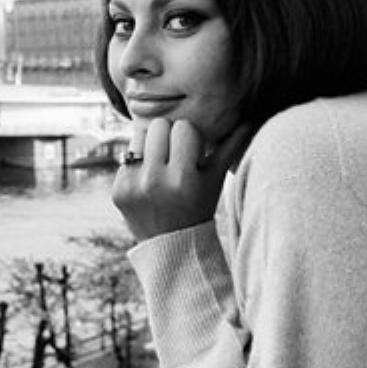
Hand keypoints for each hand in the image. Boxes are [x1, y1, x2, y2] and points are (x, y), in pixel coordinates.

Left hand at [112, 119, 253, 240]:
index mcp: (183, 178)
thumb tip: (248, 121)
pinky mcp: (118, 189)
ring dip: (151, 143)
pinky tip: (148, 179)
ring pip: (139, 135)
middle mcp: (155, 182)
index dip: (190, 136)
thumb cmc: (199, 207)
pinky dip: (138, 163)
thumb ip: (231, 148)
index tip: (193, 151)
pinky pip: (127, 156)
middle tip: (175, 152)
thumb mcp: (216, 180)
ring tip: (161, 162)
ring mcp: (132, 186)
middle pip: (158, 125)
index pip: (183, 127)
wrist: (172, 246)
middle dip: (168, 135)